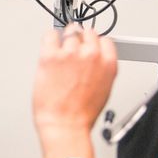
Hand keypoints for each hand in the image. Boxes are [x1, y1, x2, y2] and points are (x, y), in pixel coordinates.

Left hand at [32, 24, 117, 138]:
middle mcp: (91, 55)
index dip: (94, 43)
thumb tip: (92, 61)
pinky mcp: (51, 55)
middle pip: (86, 33)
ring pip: (69, 32)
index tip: (87, 46)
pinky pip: (50, 35)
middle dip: (80, 40)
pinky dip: (49, 39)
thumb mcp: (104, 89)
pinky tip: (49, 47)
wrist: (65, 124)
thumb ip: (100, 69)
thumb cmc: (82, 114)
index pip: (104, 40)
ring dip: (64, 40)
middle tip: (72, 49)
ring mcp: (71, 53)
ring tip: (59, 53)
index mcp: (108, 63)